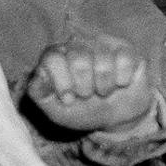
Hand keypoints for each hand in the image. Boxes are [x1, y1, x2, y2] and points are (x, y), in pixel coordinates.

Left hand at [25, 40, 154, 131]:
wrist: (116, 120)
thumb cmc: (83, 111)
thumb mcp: (56, 110)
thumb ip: (39, 93)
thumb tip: (38, 76)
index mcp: (57, 56)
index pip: (53, 58)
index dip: (61, 82)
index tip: (69, 99)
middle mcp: (79, 45)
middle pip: (78, 59)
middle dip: (84, 87)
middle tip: (87, 95)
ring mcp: (103, 46)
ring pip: (103, 60)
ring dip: (104, 86)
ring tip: (104, 91)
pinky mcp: (127, 51)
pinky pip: (125, 59)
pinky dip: (123, 78)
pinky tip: (120, 83)